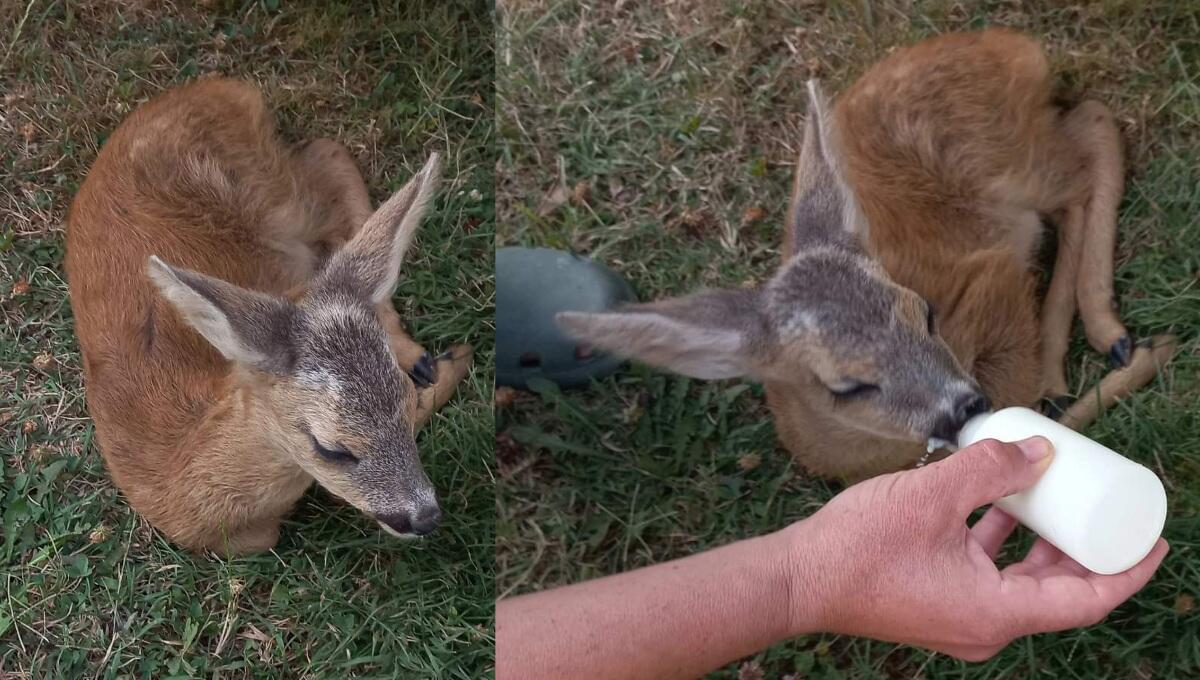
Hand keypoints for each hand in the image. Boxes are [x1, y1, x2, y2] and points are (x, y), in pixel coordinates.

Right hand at [785, 437, 1167, 659]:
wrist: (799, 579)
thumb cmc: (859, 547)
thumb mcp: (932, 495)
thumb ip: (989, 469)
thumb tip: (1041, 450)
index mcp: (997, 612)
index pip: (1088, 598)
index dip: (1129, 569)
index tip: (1157, 539)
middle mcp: (986, 627)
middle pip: (1059, 591)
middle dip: (1088, 548)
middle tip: (1106, 506)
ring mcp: (961, 621)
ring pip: (1023, 585)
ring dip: (1043, 544)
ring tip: (1056, 498)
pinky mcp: (937, 607)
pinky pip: (989, 581)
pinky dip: (1003, 548)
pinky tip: (997, 508)